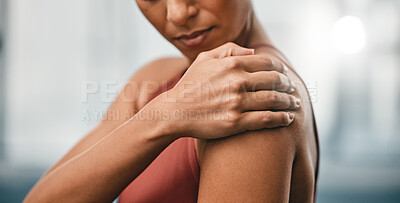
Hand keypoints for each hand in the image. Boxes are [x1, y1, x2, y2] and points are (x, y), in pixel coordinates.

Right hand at [146, 42, 298, 139]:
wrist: (175, 112)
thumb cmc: (190, 85)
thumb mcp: (205, 59)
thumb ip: (229, 50)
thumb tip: (253, 52)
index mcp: (232, 64)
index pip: (268, 64)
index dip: (280, 69)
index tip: (284, 75)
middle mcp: (237, 82)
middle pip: (276, 81)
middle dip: (289, 85)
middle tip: (293, 89)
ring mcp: (238, 103)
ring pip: (274, 100)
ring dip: (290, 102)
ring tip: (295, 104)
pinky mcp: (236, 122)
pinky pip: (266, 119)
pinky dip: (281, 118)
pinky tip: (287, 119)